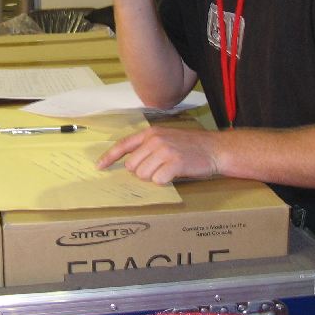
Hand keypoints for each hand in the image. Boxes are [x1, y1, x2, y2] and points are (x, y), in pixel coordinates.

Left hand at [97, 126, 220, 185]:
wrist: (215, 149)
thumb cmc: (190, 146)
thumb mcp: (166, 138)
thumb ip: (148, 146)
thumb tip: (130, 164)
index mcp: (151, 133)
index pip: (123, 144)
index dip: (109, 157)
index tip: (99, 166)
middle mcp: (155, 140)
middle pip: (132, 166)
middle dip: (142, 172)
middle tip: (159, 168)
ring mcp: (165, 150)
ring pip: (143, 175)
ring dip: (154, 177)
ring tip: (169, 170)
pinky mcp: (175, 163)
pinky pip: (158, 180)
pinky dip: (165, 181)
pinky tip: (175, 174)